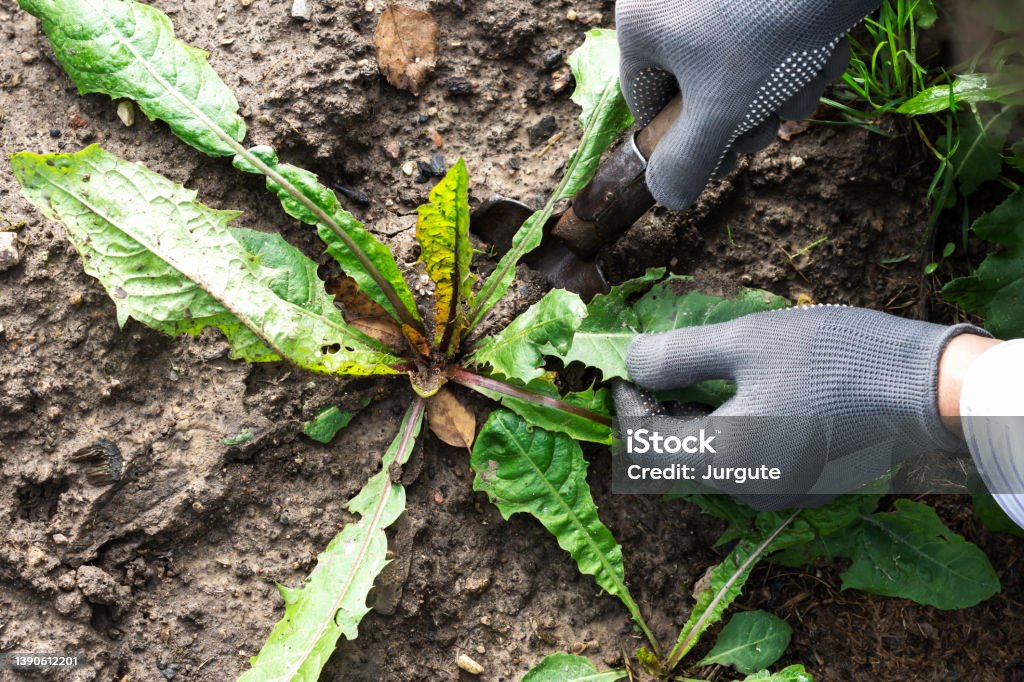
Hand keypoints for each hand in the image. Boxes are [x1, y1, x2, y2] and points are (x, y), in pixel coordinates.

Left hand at [613, 305, 988, 508]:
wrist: (925, 389)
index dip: (628, 406)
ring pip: (709, 463)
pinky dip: (727, 433)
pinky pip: (744, 466)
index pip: (645, 447)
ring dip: (693, 423)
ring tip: (701, 375)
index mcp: (724, 461)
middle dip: (659, 414)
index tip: (627, 370)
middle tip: (662, 367)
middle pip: (675, 461)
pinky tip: (740, 395)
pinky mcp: (801, 488)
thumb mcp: (746, 343)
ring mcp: (776, 495)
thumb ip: (677, 356)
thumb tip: (628, 361)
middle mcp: (745, 492)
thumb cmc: (833, 359)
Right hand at [615, 0, 879, 209]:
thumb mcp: (722, 106)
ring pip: (748, 64)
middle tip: (772, 122)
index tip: (725, 159)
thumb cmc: (768, 21)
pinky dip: (805, 49)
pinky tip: (828, 45)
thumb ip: (689, 160)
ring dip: (786, 86)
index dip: (687, 144)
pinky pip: (775, 32)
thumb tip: (668, 197)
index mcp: (643, 25)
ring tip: (810, 72)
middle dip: (748, 113)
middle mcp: (675, 2)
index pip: (648, 104)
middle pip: (702, 88)